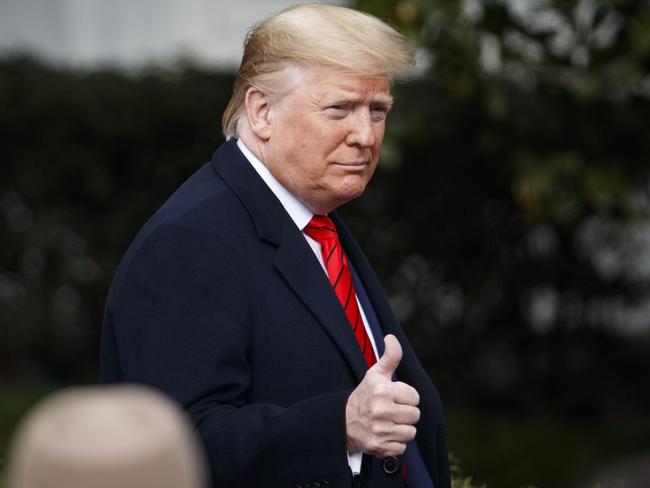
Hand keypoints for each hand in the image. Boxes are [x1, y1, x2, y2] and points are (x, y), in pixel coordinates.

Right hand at [345, 334, 419, 457]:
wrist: (343, 421)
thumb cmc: (365, 395)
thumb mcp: (375, 374)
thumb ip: (390, 357)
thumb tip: (391, 337)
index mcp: (383, 391)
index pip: (415, 397)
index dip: (407, 397)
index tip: (395, 397)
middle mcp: (381, 411)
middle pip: (415, 415)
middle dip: (406, 413)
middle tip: (392, 410)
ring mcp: (380, 430)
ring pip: (411, 432)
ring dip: (402, 428)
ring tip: (390, 422)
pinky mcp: (379, 446)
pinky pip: (402, 447)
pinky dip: (396, 442)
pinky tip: (385, 433)